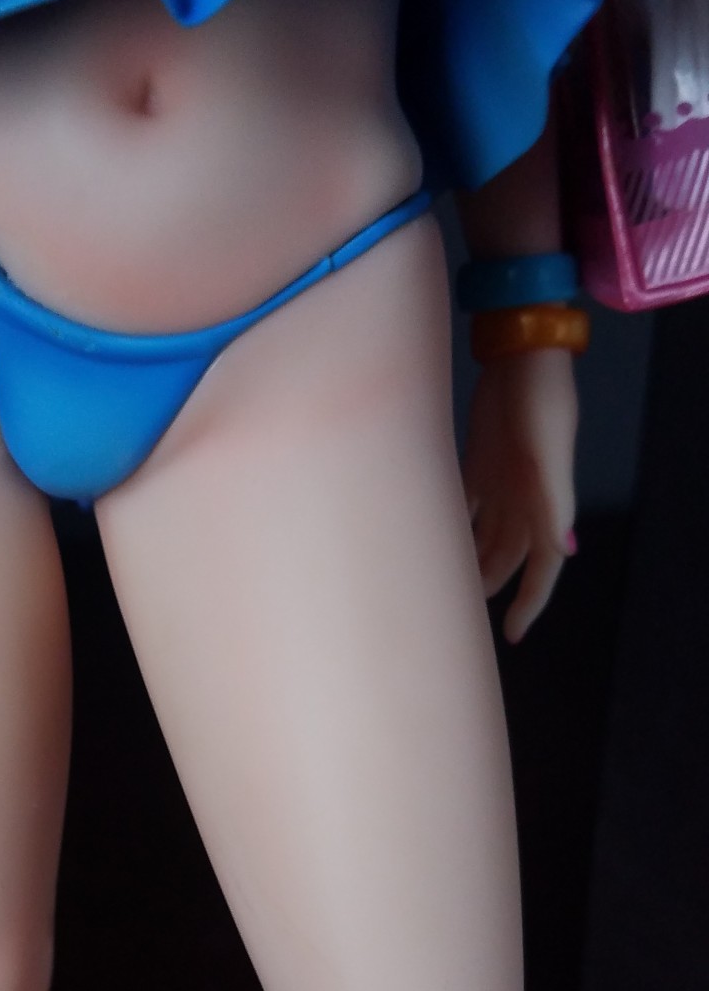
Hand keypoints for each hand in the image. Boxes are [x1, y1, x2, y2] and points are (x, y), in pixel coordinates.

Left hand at [461, 347, 578, 644]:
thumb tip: (563, 550)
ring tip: (442, 588)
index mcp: (545, 504)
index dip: (530, 603)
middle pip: (506, 559)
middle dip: (488, 588)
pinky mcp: (478, 464)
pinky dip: (451, 527)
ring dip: (469, 562)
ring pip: (483, 538)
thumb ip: (555, 500)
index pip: (542, 568)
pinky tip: (427, 542)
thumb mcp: (550, 451)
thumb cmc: (541, 401)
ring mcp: (500, 483)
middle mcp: (524, 501)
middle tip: (458, 618)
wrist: (522, 356)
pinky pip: (464, 507)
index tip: (511, 634)